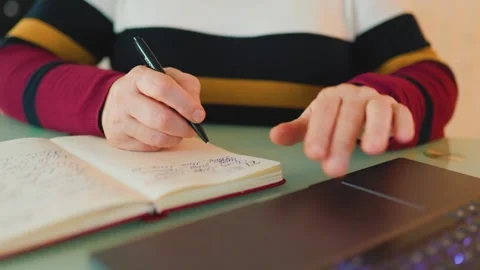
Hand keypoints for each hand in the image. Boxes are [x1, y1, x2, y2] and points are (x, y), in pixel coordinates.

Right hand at [101, 66, 204, 150]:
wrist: (117, 103)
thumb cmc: (150, 90)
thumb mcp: (170, 78)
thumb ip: (188, 87)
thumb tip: (196, 110)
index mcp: (139, 76)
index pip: (164, 88)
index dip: (185, 103)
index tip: (199, 115)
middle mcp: (125, 97)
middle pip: (161, 117)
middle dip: (183, 127)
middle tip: (193, 129)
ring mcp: (120, 120)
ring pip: (156, 137)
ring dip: (175, 138)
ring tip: (179, 132)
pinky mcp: (119, 139)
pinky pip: (150, 147)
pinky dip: (164, 143)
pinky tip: (164, 135)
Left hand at [270, 83, 414, 177]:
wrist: (362, 102)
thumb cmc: (333, 116)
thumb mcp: (314, 122)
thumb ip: (296, 130)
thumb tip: (275, 137)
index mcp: (331, 98)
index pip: (324, 111)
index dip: (319, 132)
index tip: (314, 155)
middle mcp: (354, 96)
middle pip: (349, 115)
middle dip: (342, 142)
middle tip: (334, 169)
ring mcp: (377, 101)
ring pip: (379, 109)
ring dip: (377, 129)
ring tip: (372, 151)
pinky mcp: (397, 108)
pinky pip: (402, 112)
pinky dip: (405, 123)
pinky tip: (403, 139)